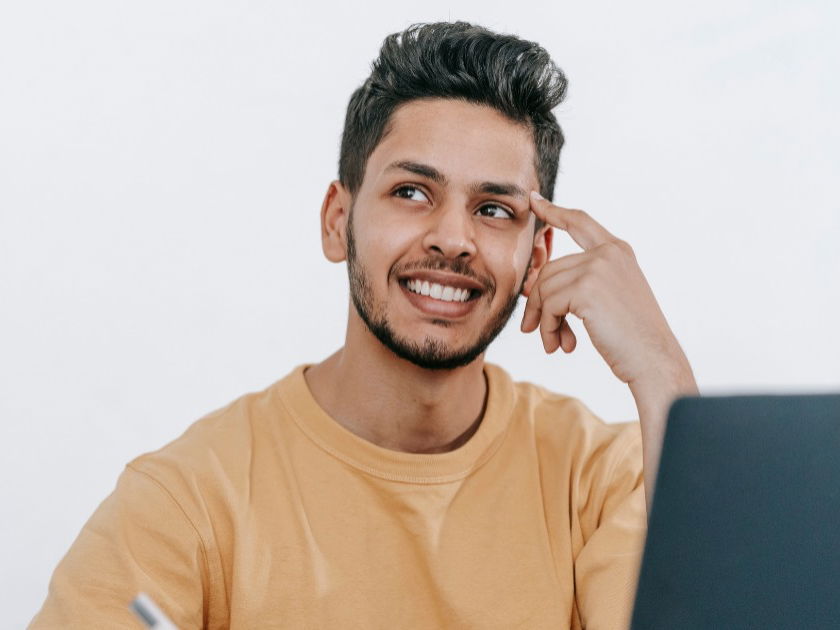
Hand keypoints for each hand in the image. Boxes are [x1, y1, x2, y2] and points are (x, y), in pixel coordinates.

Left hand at [521, 191, 688, 388]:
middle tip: (535, 330)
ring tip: (554, 344)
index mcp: (618, 251)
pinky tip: (560, 345)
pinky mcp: (586, 288)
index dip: (554, 211)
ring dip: (544, 321)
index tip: (534, 201)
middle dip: (538, 303)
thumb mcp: (608, 300)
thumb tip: (532, 286)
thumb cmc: (632, 338)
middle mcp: (608, 253)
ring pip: (544, 289)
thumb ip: (580, 283)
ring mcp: (598, 267)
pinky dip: (548, 328)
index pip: (580, 222)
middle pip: (549, 269)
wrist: (654, 359)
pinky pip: (548, 305)